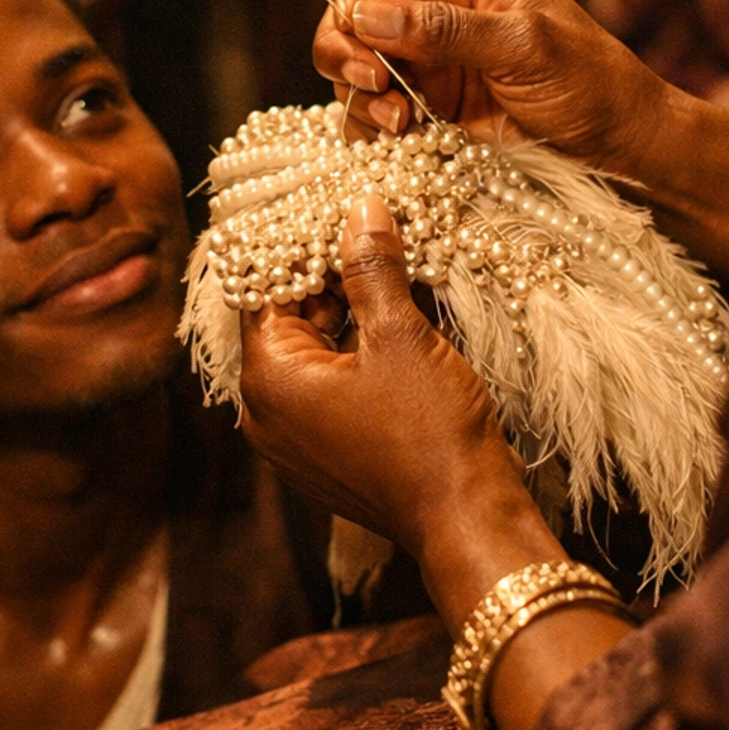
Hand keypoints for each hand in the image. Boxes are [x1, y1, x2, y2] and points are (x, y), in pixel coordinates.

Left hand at [241, 196, 633, 729]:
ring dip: (345, 316)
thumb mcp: (401, 335)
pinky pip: (324, 391)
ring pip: (308, 355)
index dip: (299, 246)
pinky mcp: (323, 459)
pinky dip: (351, 356)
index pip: (263, 289)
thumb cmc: (430, 432)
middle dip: (328, 279)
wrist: (465, 520)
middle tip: (373, 236)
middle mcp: (264, 414)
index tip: (337, 214)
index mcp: (269, 379)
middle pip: (285, 321)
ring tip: (392, 275)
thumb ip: (371, 267)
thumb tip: (360, 208)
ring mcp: (292, 442)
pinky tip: (395, 328)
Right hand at [318, 0, 651, 171]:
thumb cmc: (591, 80)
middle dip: (345, 46)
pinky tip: (400, 139)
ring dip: (358, 93)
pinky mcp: (429, 109)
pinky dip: (370, 127)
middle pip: (352, 12)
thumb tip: (366, 14)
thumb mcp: (525, 46)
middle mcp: (437, 11)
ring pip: (354, 65)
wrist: (620, 142)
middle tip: (373, 81)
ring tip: (397, 120)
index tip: (352, 22)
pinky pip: (373, 113)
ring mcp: (429, 62)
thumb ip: (446, 29)